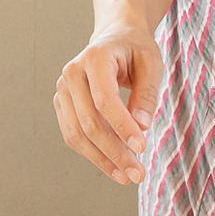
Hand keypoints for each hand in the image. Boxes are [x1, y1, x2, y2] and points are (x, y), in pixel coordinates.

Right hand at [53, 23, 161, 184]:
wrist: (116, 38)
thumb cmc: (136, 50)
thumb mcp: (152, 64)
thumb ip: (147, 95)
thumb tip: (141, 128)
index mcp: (94, 57)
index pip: (105, 99)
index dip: (122, 127)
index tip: (142, 148)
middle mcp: (72, 73)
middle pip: (89, 121)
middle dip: (114, 152)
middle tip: (138, 173)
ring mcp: (63, 89)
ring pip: (77, 134)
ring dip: (102, 159)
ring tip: (127, 176)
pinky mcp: (62, 104)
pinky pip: (73, 135)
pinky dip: (93, 154)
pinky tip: (114, 166)